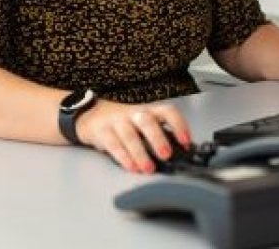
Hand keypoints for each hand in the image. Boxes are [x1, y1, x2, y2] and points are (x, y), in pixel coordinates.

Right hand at [75, 100, 191, 173]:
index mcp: (149, 111)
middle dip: (157, 138)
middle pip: (147, 121)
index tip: (186, 142)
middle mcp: (134, 113)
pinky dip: (123, 157)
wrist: (93, 115)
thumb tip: (181, 154)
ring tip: (148, 168)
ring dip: (140, 153)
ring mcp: (117, 121)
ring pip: (129, 135)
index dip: (179, 125)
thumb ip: (160, 136)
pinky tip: (131, 167)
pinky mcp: (102, 131)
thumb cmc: (124, 122)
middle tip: (166, 155)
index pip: (167, 112)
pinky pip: (113, 144)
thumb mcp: (143, 124)